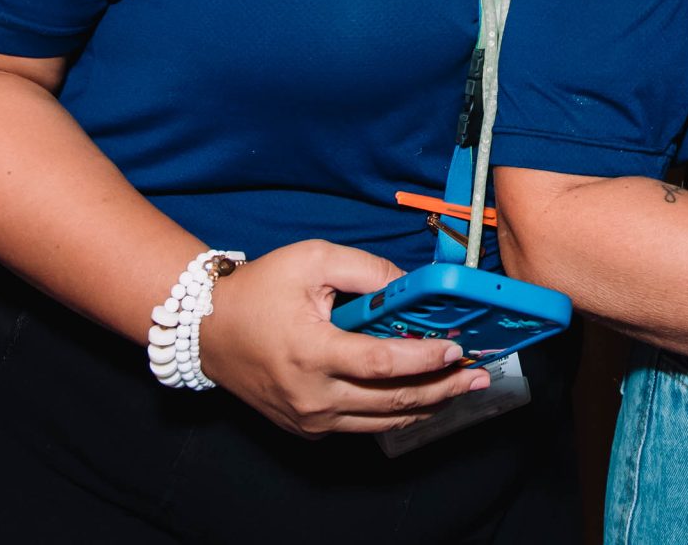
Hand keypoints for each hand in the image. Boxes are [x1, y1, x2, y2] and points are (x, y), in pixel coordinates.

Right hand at [197, 240, 489, 437]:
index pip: (383, 364)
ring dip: (428, 406)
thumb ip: (368, 270)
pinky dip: (396, 414)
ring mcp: (309, 418)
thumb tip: (413, 286)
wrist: (209, 329)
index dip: (425, 359)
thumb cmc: (261, 288)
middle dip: (443, 389)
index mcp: (313, 351)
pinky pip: (362, 426)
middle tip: (478, 376)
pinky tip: (422, 398)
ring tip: (462, 389)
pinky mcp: (306, 427)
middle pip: (392, 401)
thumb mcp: (313, 260)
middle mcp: (312, 394)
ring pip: (383, 421)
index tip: (458, 350)